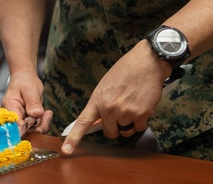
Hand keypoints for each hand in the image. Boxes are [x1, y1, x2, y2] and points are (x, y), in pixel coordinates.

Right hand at [1, 69, 52, 135]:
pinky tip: (47, 114)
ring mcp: (20, 120)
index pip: (14, 123)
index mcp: (9, 106)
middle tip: (46, 116)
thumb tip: (36, 114)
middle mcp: (13, 116)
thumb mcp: (30, 88)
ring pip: (31, 130)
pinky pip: (35, 127)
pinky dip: (42, 122)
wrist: (25, 78)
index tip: (35, 123)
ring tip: (47, 114)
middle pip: (23, 130)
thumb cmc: (24, 81)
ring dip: (42, 124)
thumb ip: (33, 102)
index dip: (24, 127)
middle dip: (37, 127)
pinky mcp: (27, 121)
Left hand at [61, 41, 164, 155]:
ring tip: (133, 104)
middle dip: (116, 126)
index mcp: (98, 99)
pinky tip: (142, 104)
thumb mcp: (106, 85)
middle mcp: (109, 108)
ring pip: (126, 131)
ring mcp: (125, 112)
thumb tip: (100, 121)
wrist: (146, 61)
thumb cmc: (126, 70)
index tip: (66, 151)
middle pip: (110, 133)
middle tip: (122, 110)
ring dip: (130, 123)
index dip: (73, 138)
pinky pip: (139, 127)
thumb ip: (102, 103)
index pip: (83, 122)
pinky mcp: (140, 114)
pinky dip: (142, 120)